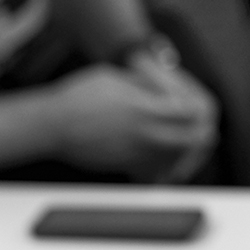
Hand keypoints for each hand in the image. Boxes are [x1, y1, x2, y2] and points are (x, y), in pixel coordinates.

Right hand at [51, 64, 217, 183]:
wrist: (51, 126)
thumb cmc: (77, 98)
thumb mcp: (114, 77)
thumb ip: (143, 85)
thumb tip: (163, 90)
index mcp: (146, 109)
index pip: (192, 111)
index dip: (195, 106)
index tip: (186, 102)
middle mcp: (145, 134)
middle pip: (193, 140)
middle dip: (198, 134)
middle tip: (194, 127)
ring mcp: (135, 153)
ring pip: (177, 159)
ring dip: (182, 152)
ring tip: (177, 145)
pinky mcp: (123, 166)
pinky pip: (154, 171)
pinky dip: (160, 167)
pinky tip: (155, 161)